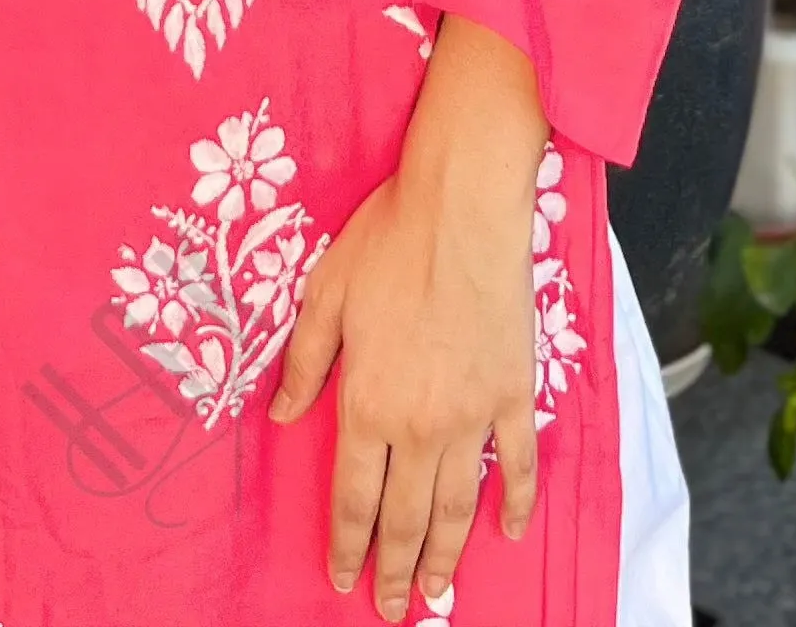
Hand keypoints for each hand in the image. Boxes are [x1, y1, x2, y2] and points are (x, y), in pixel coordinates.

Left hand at [269, 18, 545, 618]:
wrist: (463, 208)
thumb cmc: (388, 241)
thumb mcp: (325, 296)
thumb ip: (303, 363)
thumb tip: (279, 417)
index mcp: (366, 404)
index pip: (353, 498)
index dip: (346, 546)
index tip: (342, 580)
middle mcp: (418, 425)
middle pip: (405, 517)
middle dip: (396, 570)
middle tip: (394, 609)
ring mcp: (471, 415)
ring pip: (458, 505)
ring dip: (448, 557)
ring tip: (440, 595)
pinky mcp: (512, 394)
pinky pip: (516, 462)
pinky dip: (516, 501)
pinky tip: (512, 530)